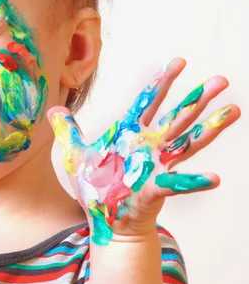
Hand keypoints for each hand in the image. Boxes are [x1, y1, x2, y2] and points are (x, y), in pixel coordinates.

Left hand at [49, 58, 240, 244]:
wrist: (104, 221)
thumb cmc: (95, 188)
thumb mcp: (76, 153)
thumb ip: (67, 130)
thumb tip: (53, 108)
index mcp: (130, 135)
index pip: (149, 102)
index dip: (163, 82)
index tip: (179, 62)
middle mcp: (148, 147)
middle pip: (177, 117)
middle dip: (198, 98)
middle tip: (221, 79)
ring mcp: (155, 166)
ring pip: (187, 143)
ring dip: (210, 128)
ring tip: (233, 111)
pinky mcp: (154, 189)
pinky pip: (176, 185)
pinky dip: (194, 182)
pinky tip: (215, 179)